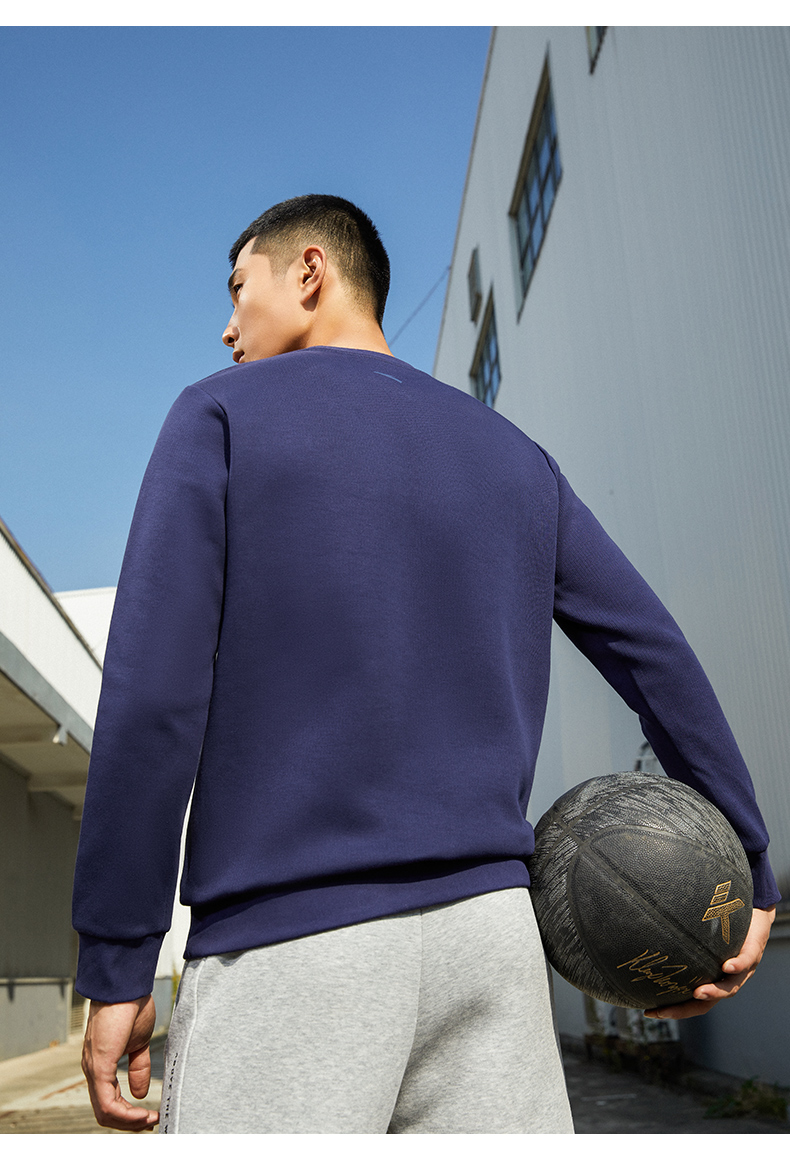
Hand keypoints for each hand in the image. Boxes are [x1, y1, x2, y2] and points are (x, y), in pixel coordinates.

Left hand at [82, 995, 159, 1130]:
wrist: (126, 985)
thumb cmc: (131, 1007)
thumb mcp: (139, 1043)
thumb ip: (138, 1067)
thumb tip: (140, 1093)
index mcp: (101, 1065)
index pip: (109, 1101)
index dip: (129, 1114)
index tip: (150, 1115)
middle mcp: (93, 1070)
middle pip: (105, 1112)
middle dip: (130, 1122)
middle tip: (151, 1123)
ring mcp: (94, 1069)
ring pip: (104, 1111)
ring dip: (129, 1121)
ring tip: (150, 1120)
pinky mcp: (99, 1065)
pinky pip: (107, 1102)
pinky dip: (125, 1113)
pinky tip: (142, 1112)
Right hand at [644, 905, 774, 1019]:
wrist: (755, 914)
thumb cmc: (723, 926)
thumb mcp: (700, 938)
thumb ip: (682, 942)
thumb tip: (647, 933)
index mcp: (713, 980)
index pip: (692, 1002)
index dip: (672, 1010)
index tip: (649, 1012)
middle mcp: (727, 980)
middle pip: (708, 1004)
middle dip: (686, 1009)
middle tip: (663, 1011)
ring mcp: (742, 970)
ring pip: (730, 988)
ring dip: (714, 992)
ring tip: (698, 993)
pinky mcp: (753, 953)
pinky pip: (745, 962)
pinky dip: (736, 966)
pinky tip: (725, 966)